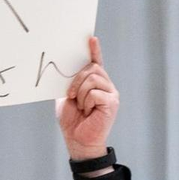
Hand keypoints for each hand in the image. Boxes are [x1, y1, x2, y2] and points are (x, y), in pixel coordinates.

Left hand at [55, 36, 117, 161]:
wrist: (78, 141)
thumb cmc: (73, 121)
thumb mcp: (67, 97)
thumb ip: (69, 83)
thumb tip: (66, 69)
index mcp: (95, 84)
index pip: (96, 63)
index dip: (94, 51)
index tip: (91, 38)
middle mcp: (106, 86)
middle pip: (92, 68)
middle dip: (76, 80)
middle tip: (70, 95)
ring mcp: (111, 93)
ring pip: (92, 79)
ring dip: (80, 93)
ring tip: (81, 107)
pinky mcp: (112, 102)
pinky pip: (95, 92)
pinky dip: (86, 101)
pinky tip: (88, 111)